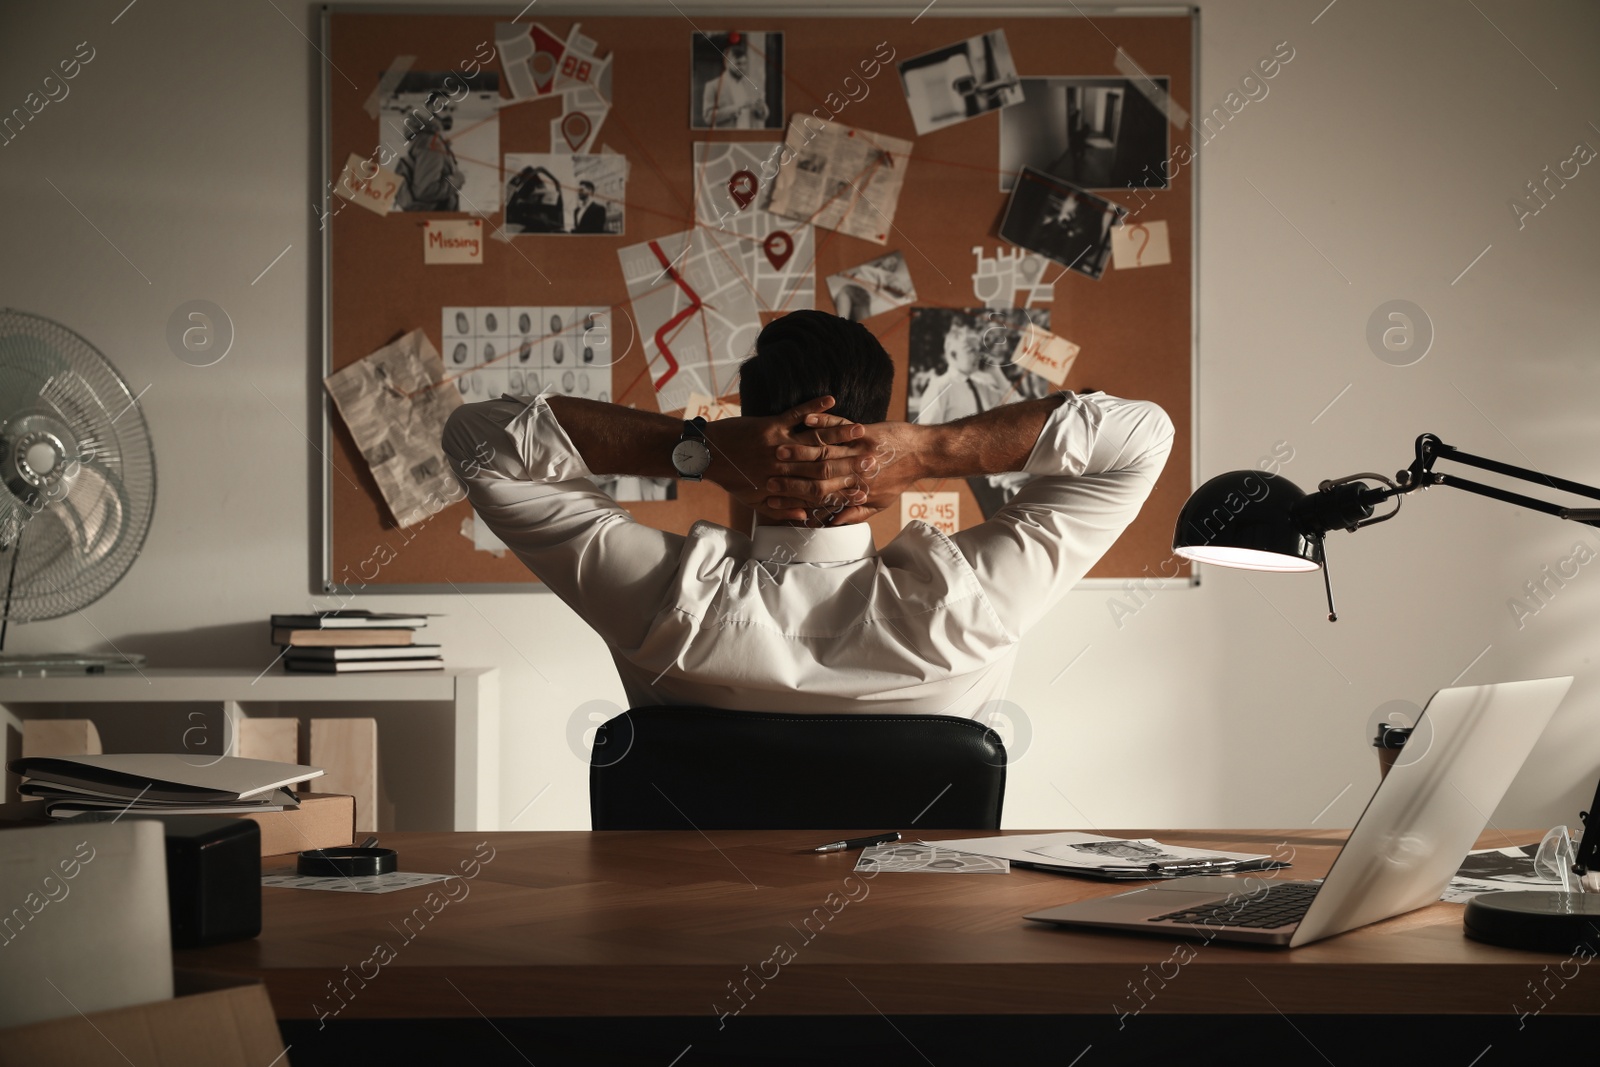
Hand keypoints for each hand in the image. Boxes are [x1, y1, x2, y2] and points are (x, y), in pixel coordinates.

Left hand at [706, 396, 873, 521]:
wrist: (704, 456)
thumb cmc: (731, 479)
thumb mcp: (755, 502)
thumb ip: (782, 510)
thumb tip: (808, 516)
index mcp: (783, 485)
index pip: (820, 489)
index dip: (842, 489)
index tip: (864, 488)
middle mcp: (785, 467)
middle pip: (824, 465)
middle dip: (850, 462)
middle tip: (874, 459)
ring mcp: (779, 444)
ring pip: (815, 440)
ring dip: (840, 434)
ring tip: (861, 430)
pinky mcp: (770, 426)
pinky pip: (796, 415)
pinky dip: (814, 407)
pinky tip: (831, 399)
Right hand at [764, 420, 928, 526]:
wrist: (923, 453)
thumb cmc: (899, 479)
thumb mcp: (880, 503)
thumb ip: (855, 513)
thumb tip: (833, 523)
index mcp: (856, 489)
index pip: (821, 496)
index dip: (797, 499)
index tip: (775, 501)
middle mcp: (855, 469)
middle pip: (817, 472)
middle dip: (791, 474)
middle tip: (768, 475)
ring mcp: (859, 448)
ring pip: (824, 449)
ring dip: (800, 448)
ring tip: (779, 448)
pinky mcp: (863, 430)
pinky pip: (838, 424)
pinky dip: (820, 420)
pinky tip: (803, 419)